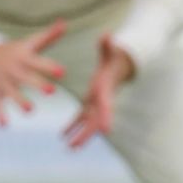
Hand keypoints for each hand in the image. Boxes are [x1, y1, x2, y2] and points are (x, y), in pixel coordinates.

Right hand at [0, 19, 66, 126]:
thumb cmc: (13, 51)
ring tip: (30, 111)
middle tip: (51, 92)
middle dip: (38, 84)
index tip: (62, 72)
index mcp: (24, 58)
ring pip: (12, 93)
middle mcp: (14, 71)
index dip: (50, 67)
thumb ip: (49, 36)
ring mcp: (2, 82)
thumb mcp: (29, 43)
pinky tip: (4, 125)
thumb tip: (65, 23)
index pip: (39, 63)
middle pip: (26, 78)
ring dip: (20, 101)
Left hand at [63, 34, 135, 149]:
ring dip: (79, 135)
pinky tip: (63, 136)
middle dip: (87, 134)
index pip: (106, 105)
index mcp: (104, 89)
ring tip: (69, 148)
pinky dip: (73, 125)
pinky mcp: (90, 102)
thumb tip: (107, 35)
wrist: (119, 63)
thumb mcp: (110, 50)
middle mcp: (102, 99)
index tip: (106, 131)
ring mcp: (96, 103)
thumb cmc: (114, 55)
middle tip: (76, 147)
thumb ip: (107, 44)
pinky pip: (81, 117)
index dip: (107, 117)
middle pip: (96, 120)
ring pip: (88, 123)